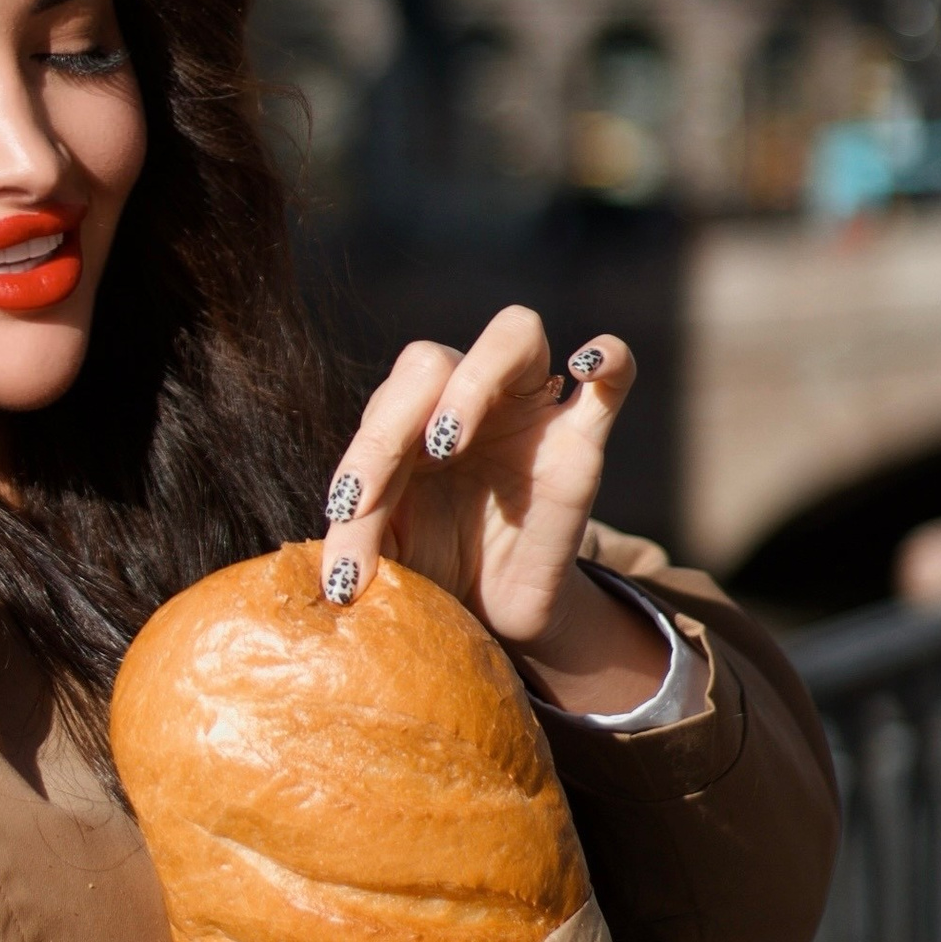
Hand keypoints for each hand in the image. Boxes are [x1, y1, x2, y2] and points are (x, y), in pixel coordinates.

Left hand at [318, 307, 653, 694]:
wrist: (496, 607)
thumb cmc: (433, 566)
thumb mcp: (389, 554)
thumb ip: (359, 541)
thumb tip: (326, 577)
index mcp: (408, 418)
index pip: (382, 410)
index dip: (358, 460)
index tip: (346, 514)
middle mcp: (464, 397)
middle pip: (429, 360)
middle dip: (392, 428)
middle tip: (377, 493)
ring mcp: (528, 408)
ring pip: (513, 334)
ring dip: (476, 380)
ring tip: (447, 442)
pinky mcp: (582, 436)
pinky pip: (613, 373)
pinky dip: (607, 357)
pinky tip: (585, 364)